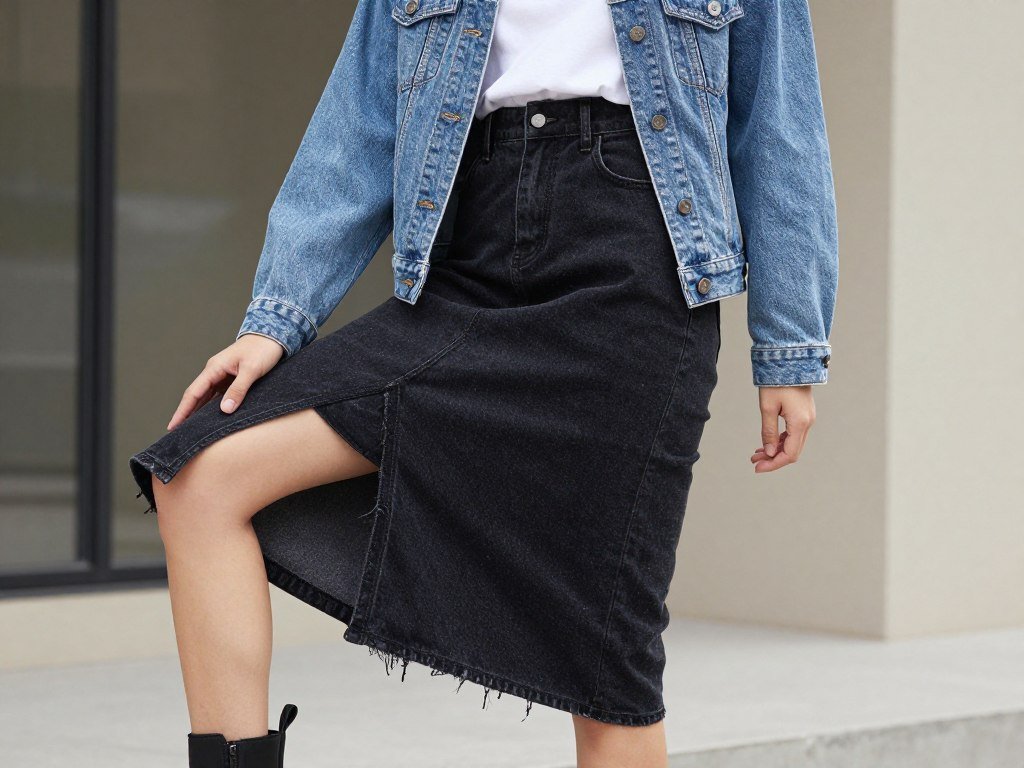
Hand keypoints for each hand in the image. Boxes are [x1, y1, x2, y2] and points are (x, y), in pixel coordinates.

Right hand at [166, 334, 285, 429]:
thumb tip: (225, 410)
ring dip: (197, 412)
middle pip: (196, 396)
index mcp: (214, 368)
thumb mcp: (251, 370)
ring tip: (190, 429)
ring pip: (206, 397)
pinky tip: (210, 418)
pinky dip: (211, 407)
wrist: (273, 335)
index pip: (193, 393)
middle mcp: (214, 372)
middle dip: (185, 414)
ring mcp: (222, 375)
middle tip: (177, 433)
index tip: (172, 426)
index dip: (182, 411)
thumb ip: (238, 389)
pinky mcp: (231, 378)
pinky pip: (217, 395)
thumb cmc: (262, 350)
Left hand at [751, 385, 815, 472]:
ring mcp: (808, 418)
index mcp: (800, 423)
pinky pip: (794, 433)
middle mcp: (808, 422)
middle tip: (754, 461)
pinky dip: (781, 440)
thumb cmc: (776, 382)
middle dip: (773, 459)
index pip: (790, 454)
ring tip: (757, 453)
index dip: (774, 464)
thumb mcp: (768, 408)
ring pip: (793, 443)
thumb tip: (770, 453)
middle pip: (792, 451)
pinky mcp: (804, 414)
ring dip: (776, 450)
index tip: (757, 468)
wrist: (790, 361)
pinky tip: (768, 443)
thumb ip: (769, 432)